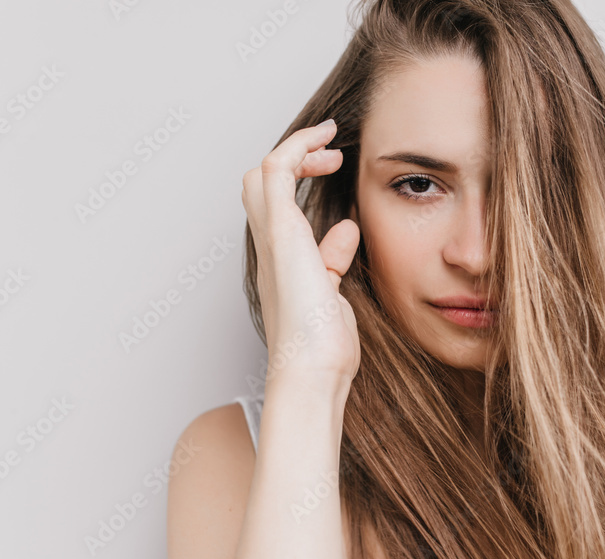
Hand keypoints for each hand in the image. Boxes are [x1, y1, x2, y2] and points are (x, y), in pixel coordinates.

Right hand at [242, 120, 361, 386]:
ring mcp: (271, 238)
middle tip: (329, 154)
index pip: (275, 206)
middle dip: (292, 159)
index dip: (298, 178)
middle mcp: (269, 247)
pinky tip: (327, 147)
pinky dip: (298, 149)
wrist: (311, 369)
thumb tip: (346, 229)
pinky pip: (277, 171)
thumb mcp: (332, 293)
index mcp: (280, 262)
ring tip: (329, 143)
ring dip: (295, 149)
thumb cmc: (322, 345)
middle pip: (257, 184)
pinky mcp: (281, 232)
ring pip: (261, 173)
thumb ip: (333, 259)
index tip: (330, 166)